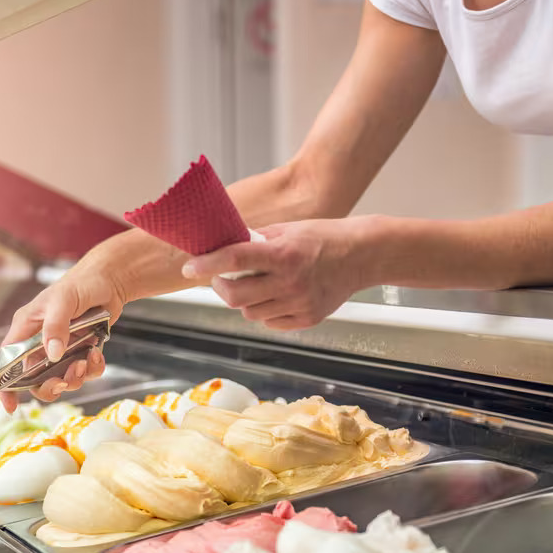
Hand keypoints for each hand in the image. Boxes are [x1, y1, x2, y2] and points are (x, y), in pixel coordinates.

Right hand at [0, 261, 128, 411]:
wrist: (110, 281)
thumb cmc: (80, 283)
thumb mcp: (63, 301)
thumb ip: (55, 327)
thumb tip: (51, 354)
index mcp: (26, 329)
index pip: (7, 361)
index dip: (5, 386)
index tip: (10, 406)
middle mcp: (40, 342)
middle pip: (34, 379)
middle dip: (50, 385)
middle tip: (64, 380)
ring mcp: (61, 349)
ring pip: (61, 379)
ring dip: (74, 377)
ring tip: (85, 361)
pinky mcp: (80, 351)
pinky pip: (83, 372)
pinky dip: (92, 369)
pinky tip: (96, 355)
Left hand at [181, 216, 379, 329]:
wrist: (362, 256)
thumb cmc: (324, 238)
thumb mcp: (288, 230)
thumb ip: (256, 240)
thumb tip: (223, 246)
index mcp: (284, 254)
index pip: (234, 259)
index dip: (207, 264)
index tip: (189, 266)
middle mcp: (290, 282)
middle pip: (235, 296)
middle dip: (220, 287)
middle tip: (220, 278)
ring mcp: (299, 304)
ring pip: (250, 312)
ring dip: (243, 300)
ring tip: (255, 284)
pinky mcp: (306, 319)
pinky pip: (270, 322)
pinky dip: (264, 311)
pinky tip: (274, 296)